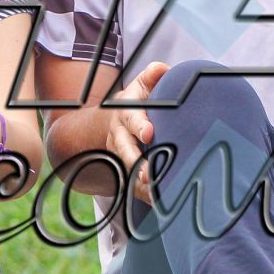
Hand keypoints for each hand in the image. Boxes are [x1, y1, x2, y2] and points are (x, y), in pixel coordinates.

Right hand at [97, 61, 168, 203]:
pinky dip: (145, 197)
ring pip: (128, 172)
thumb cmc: (137, 101)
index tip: (149, 133)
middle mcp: (120, 136)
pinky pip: (133, 186)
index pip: (132, 119)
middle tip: (149, 176)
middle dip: (137, 164)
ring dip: (141, 186)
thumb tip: (162, 69)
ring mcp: (121, 155)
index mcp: (126, 114)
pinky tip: (160, 205)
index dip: (140, 126)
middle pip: (125, 152)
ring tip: (157, 198)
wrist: (112, 120)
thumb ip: (152, 76)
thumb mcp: (142, 85)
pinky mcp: (125, 169)